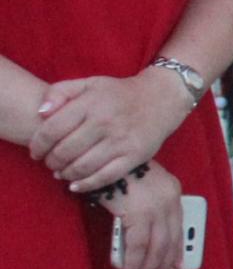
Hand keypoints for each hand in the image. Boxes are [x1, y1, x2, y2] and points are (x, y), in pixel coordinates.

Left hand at [33, 71, 191, 190]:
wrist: (161, 99)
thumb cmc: (119, 93)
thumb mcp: (89, 83)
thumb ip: (60, 92)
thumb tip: (40, 113)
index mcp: (90, 103)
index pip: (52, 129)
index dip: (38, 145)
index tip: (35, 152)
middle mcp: (105, 122)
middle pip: (65, 151)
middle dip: (51, 161)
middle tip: (49, 163)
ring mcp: (121, 141)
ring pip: (83, 166)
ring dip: (66, 173)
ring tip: (61, 172)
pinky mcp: (135, 156)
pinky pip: (106, 176)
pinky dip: (87, 184)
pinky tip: (76, 185)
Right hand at [101, 164, 186, 268]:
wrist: (99, 154)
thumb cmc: (113, 170)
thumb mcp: (138, 186)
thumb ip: (146, 206)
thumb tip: (144, 234)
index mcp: (172, 190)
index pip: (177, 226)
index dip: (175, 249)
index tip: (174, 265)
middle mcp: (169, 199)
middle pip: (169, 240)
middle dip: (161, 265)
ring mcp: (156, 206)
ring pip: (156, 247)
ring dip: (146, 268)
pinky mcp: (140, 213)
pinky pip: (138, 246)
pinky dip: (133, 262)